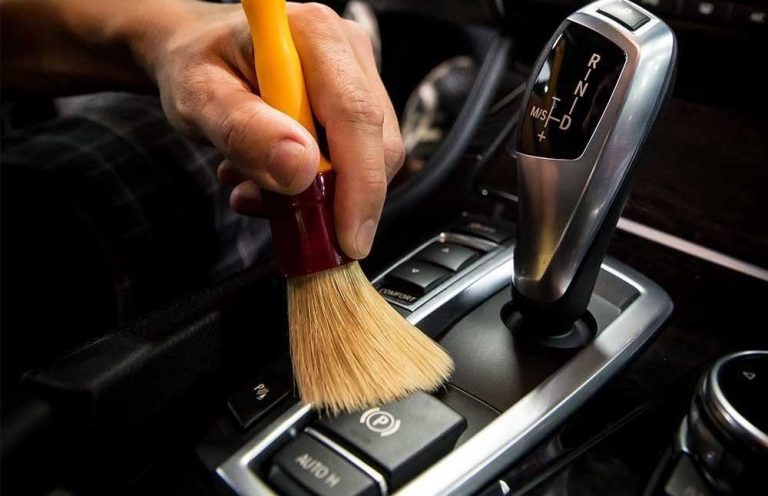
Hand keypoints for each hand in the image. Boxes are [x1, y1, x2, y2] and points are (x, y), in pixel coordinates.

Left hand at [136, 1, 403, 258]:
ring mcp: (358, 77)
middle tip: (281, 217)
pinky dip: (319, 187)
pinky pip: (357, 161)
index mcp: (315, 35)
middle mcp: (348, 51)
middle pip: (376, 143)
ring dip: (320, 194)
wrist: (195, 54)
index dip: (359, 186)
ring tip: (257, 188)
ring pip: (370, 159)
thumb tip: (300, 169)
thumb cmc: (196, 66)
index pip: (356, 117)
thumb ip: (244, 131)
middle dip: (336, 198)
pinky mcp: (356, 105)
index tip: (347, 238)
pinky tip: (274, 179)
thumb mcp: (200, 99)